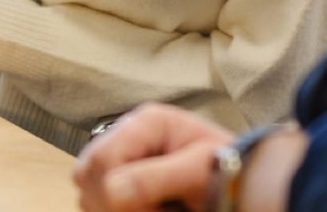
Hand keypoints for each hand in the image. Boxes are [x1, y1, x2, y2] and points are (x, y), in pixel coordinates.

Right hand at [73, 103, 230, 211]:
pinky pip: (97, 204)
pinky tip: (148, 210)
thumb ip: (156, 179)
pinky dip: (114, 210)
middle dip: (114, 201)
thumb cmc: (227, 172)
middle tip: (157, 210)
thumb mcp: (197, 172)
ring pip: (88, 192)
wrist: (239, 186)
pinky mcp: (120, 183)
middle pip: (88, 174)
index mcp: (146, 123)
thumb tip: (114, 191)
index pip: (104, 158)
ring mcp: (121, 162)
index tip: (152, 208)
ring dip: (115, 209)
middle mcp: (127, 138)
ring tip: (158, 209)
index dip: (117, 190)